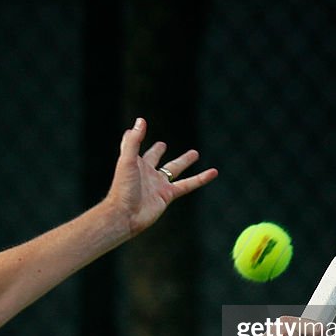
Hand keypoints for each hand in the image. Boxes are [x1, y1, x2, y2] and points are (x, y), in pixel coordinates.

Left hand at [104, 117, 218, 235]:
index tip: (140, 127)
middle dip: (158, 151)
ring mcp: (158, 184)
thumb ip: (134, 140)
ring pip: (174, 170)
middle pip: (154, 158)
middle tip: (163, 145)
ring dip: (184, 161)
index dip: (136, 137)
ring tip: (195, 153)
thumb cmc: (122, 188)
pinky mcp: (168, 195)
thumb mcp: (127, 160)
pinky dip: (201, 178)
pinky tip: (213, 172)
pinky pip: (188, 185)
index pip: (135, 146)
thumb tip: (141, 120)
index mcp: (135, 163)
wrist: (126, 215)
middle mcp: (146, 173)